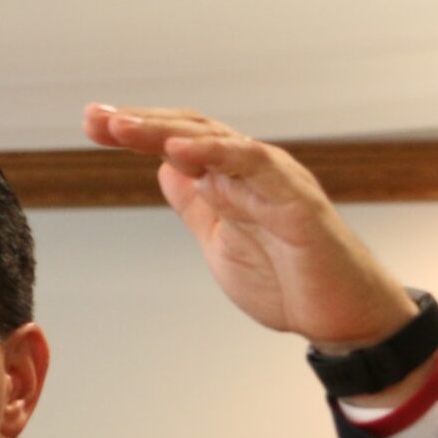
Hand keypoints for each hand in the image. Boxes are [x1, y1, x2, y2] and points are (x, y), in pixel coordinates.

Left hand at [84, 104, 418, 349]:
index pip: (178, 143)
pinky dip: (216, 154)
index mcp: (231, 181)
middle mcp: (251, 171)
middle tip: (96, 118)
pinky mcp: (296, 201)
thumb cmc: (290, 281)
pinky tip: (179, 151)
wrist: (342, 319)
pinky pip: (254, 166)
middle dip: (140, 124)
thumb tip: (165, 170)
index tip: (94, 124)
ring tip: (123, 127)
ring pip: (216, 139)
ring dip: (166, 131)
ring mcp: (274, 182)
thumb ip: (196, 206)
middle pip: (190, 131)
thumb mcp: (220, 242)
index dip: (136, 132)